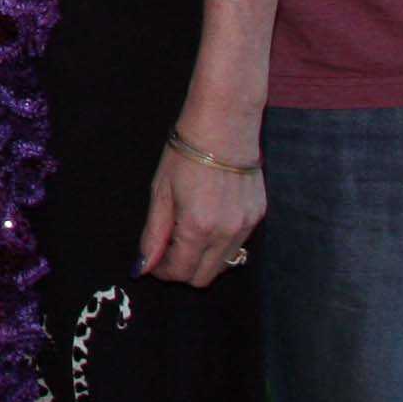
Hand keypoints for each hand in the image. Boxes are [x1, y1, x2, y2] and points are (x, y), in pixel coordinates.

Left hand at [137, 140, 264, 286]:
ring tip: (189, 234)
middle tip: (170, 251)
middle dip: (183, 270)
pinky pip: (238, 245)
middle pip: (204, 277)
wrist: (224, 124)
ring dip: (203, 259)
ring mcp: (246, 226)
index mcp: (198, 227)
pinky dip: (221, 243)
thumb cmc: (186, 154)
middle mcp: (226, 233)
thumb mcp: (160, 192)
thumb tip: (144, 266)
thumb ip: (154, 234)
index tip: (155, 262)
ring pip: (223, 264)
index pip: (181, 271)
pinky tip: (210, 221)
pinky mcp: (257, 215)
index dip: (163, 272)